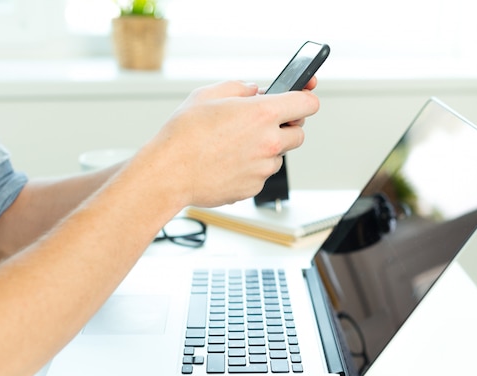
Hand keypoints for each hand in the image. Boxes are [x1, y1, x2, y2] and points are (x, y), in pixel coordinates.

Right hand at [139, 80, 319, 207]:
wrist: (168, 173)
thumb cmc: (183, 135)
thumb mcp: (208, 95)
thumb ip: (239, 88)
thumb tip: (254, 91)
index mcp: (263, 113)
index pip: (308, 104)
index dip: (306, 99)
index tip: (302, 99)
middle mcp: (269, 142)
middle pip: (299, 133)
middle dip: (285, 127)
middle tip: (262, 124)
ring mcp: (263, 167)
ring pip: (279, 156)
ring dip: (266, 149)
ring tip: (235, 146)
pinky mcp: (255, 187)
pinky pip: (262, 174)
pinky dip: (251, 168)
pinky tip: (228, 162)